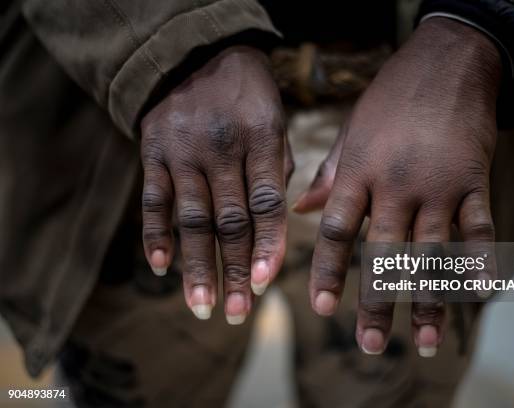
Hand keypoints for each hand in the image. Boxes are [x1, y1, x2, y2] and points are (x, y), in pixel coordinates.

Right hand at [140, 46, 292, 323]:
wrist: (196, 53)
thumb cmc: (248, 97)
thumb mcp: (276, 121)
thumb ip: (278, 170)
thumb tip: (279, 223)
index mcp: (261, 138)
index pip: (266, 202)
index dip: (267, 245)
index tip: (265, 284)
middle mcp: (220, 147)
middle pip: (228, 220)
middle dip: (233, 270)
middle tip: (236, 313)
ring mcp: (183, 151)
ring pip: (190, 218)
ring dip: (195, 266)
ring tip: (201, 306)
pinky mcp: (153, 151)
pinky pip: (153, 199)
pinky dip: (155, 235)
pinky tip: (160, 267)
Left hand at [306, 18, 501, 355]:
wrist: (446, 62)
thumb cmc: (391, 99)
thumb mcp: (351, 131)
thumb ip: (329, 175)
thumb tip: (299, 211)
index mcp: (359, 171)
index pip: (336, 230)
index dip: (326, 271)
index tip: (320, 307)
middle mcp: (395, 184)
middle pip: (382, 253)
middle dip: (375, 302)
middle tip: (368, 344)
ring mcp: (437, 184)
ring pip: (430, 252)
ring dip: (427, 300)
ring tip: (422, 341)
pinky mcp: (473, 180)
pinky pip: (478, 228)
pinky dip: (478, 262)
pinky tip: (476, 296)